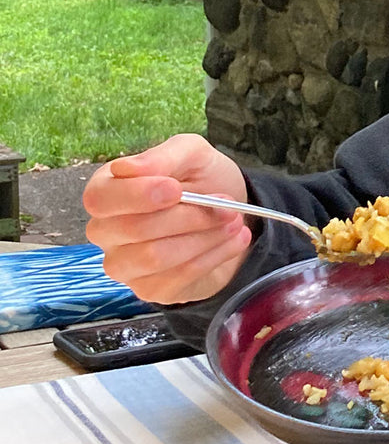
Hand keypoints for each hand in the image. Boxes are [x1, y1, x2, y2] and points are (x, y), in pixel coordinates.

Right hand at [83, 134, 252, 304]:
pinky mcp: (149, 289)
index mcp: (106, 190)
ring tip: (233, 222)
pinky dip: (212, 257)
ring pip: (154, 257)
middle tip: (227, 206)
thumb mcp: (191, 154)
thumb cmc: (201, 180)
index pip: (100, 199)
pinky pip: (176, 279)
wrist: (229, 214)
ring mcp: (124, 265)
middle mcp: (106, 231)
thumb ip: (163, 157)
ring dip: (203, 238)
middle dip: (187, 217)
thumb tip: (125, 168)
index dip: (137, 195)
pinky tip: (232, 241)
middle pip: (133, 230)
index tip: (175, 189)